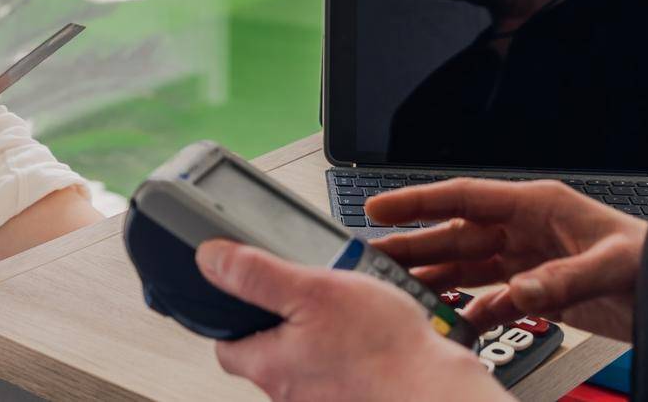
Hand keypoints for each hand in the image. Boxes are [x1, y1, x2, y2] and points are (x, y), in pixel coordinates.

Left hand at [194, 240, 505, 401]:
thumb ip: (257, 275)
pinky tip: (371, 336)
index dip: (231, 317)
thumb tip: (211, 259)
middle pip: (267, 354)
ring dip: (320, 338)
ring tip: (351, 311)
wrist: (436, 392)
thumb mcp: (314, 290)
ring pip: (306, 363)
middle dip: (284, 324)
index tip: (243, 296)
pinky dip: (348, 356)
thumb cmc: (384, 350)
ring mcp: (322, 400)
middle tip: (311, 296)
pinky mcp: (351, 400)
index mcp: (270, 364)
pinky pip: (339, 375)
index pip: (226, 345)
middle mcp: (291, 392)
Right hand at [367, 178, 644, 340]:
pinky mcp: (538, 292)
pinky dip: (469, 313)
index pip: (464, 197)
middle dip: (413, 245)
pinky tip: (452, 323)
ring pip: (466, 269)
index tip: (379, 208)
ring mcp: (529, 261)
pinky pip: (490, 301)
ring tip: (399, 290)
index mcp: (536, 205)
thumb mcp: (613, 265)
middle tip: (373, 258)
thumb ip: (563, 279)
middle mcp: (526, 230)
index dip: (418, 201)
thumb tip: (517, 293)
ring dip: (433, 280)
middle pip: (455, 235)